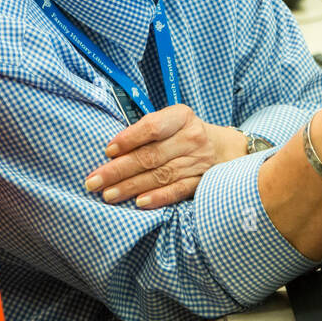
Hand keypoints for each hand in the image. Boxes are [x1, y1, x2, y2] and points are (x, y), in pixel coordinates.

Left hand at [84, 104, 245, 208]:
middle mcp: (192, 137)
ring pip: (161, 175)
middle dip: (119, 170)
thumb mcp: (172, 121)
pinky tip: (140, 203)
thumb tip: (112, 151)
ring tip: (108, 195)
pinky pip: (178, 190)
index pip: (153, 127)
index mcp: (181, 116)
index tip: (107, 151)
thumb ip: (147, 130)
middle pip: (151, 155)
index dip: (128, 139)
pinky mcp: (203, 181)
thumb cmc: (186, 133)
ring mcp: (199, 161)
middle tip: (94, 181)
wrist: (227, 149)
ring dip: (131, 187)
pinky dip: (159, 197)